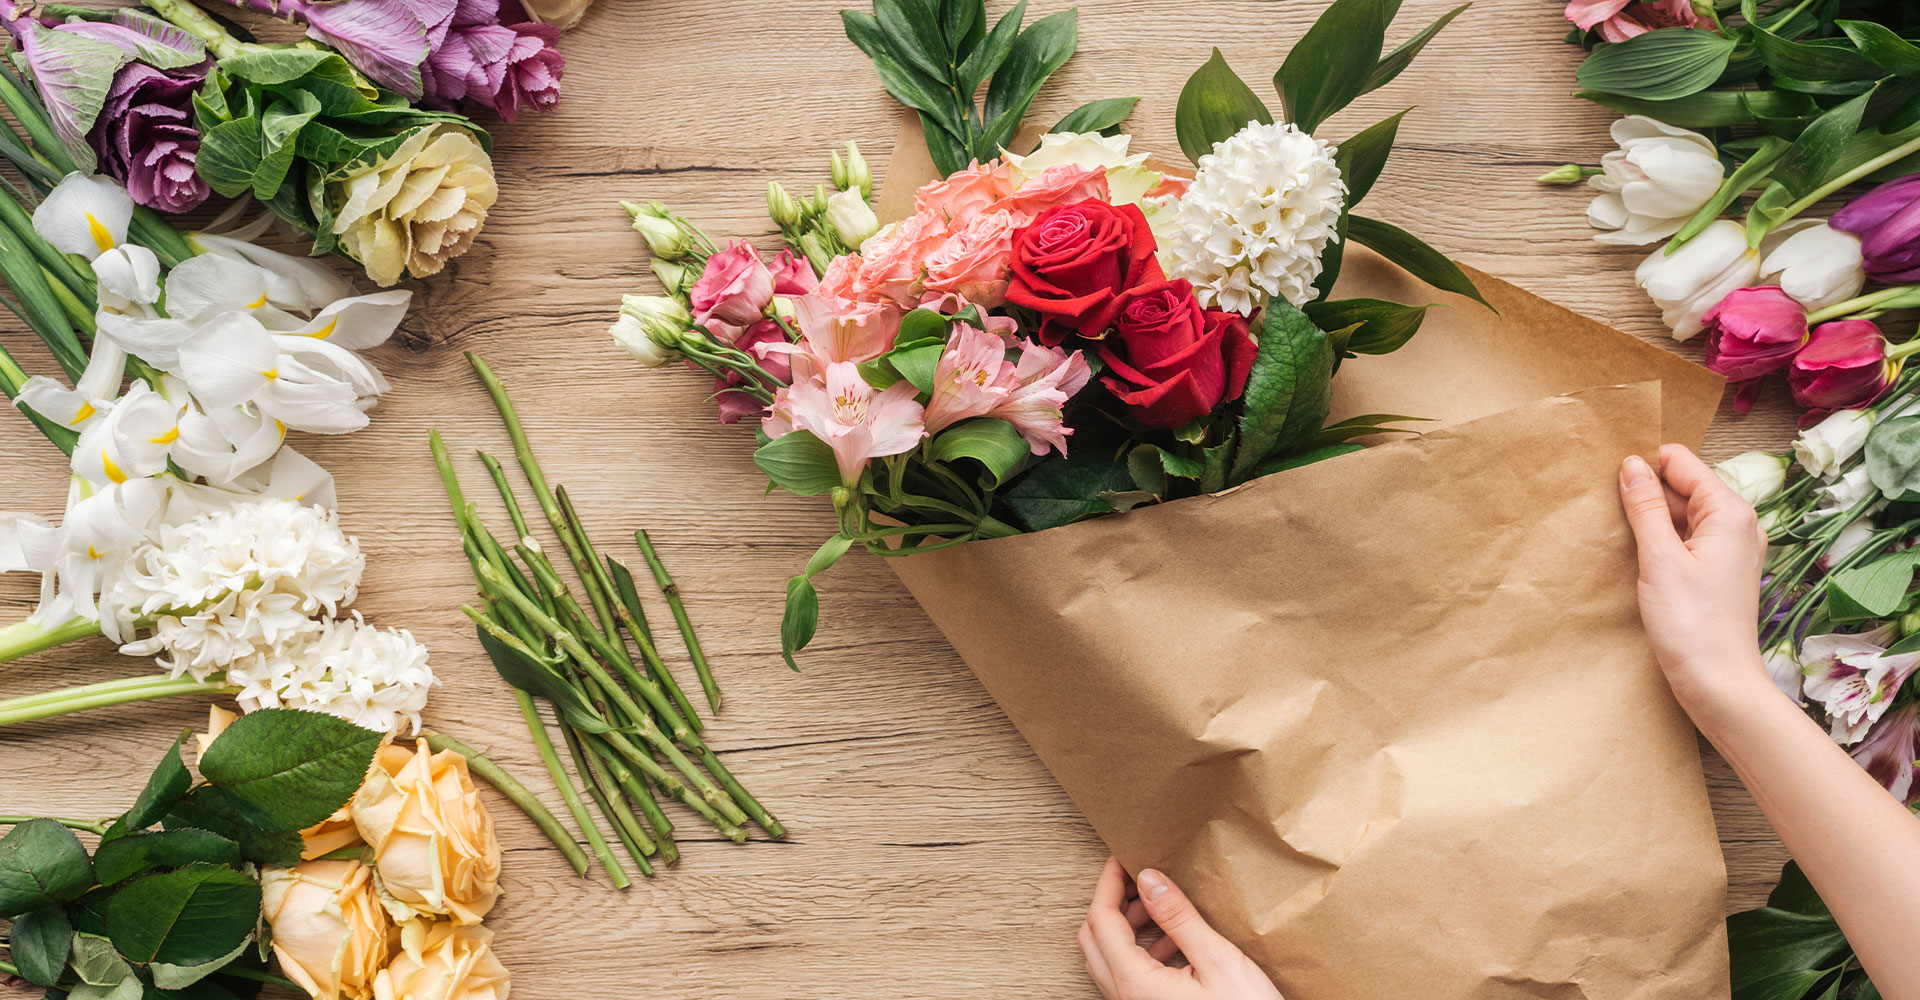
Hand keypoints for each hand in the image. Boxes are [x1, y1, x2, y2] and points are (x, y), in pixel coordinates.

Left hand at [1077, 857, 1282, 999]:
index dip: (1108, 883)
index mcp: (1134, 982)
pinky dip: (1138, 950)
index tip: (1122, 858)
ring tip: (1157, 906)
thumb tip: (1150, 879)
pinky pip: (1126, 976)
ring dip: (1124, 926)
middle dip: (1111, 902)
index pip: (1101, 920)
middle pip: (1093, 938)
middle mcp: (1125, 998)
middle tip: (1136, 877)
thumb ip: (1178, 918)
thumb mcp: (1217, 960)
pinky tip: (1173, 941)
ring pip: (1107, 958)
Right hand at [1617, 444, 1772, 711]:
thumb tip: (1630, 464)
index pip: (1681, 462)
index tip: (1613, 486)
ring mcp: (1733, 548)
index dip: (1645, 468)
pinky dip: (1665, 541)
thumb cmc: (1690, 623)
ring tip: (1626, 541)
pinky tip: (1643, 560)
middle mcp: (1739, 523)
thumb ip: (1644, 506)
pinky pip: (1689, 538)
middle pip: (1684, 486)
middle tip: (1614, 518)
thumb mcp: (1659, 558)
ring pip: (1684, 514)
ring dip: (1653, 520)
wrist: (1718, 682)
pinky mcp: (1722, 570)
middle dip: (1648, 494)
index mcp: (1730, 511)